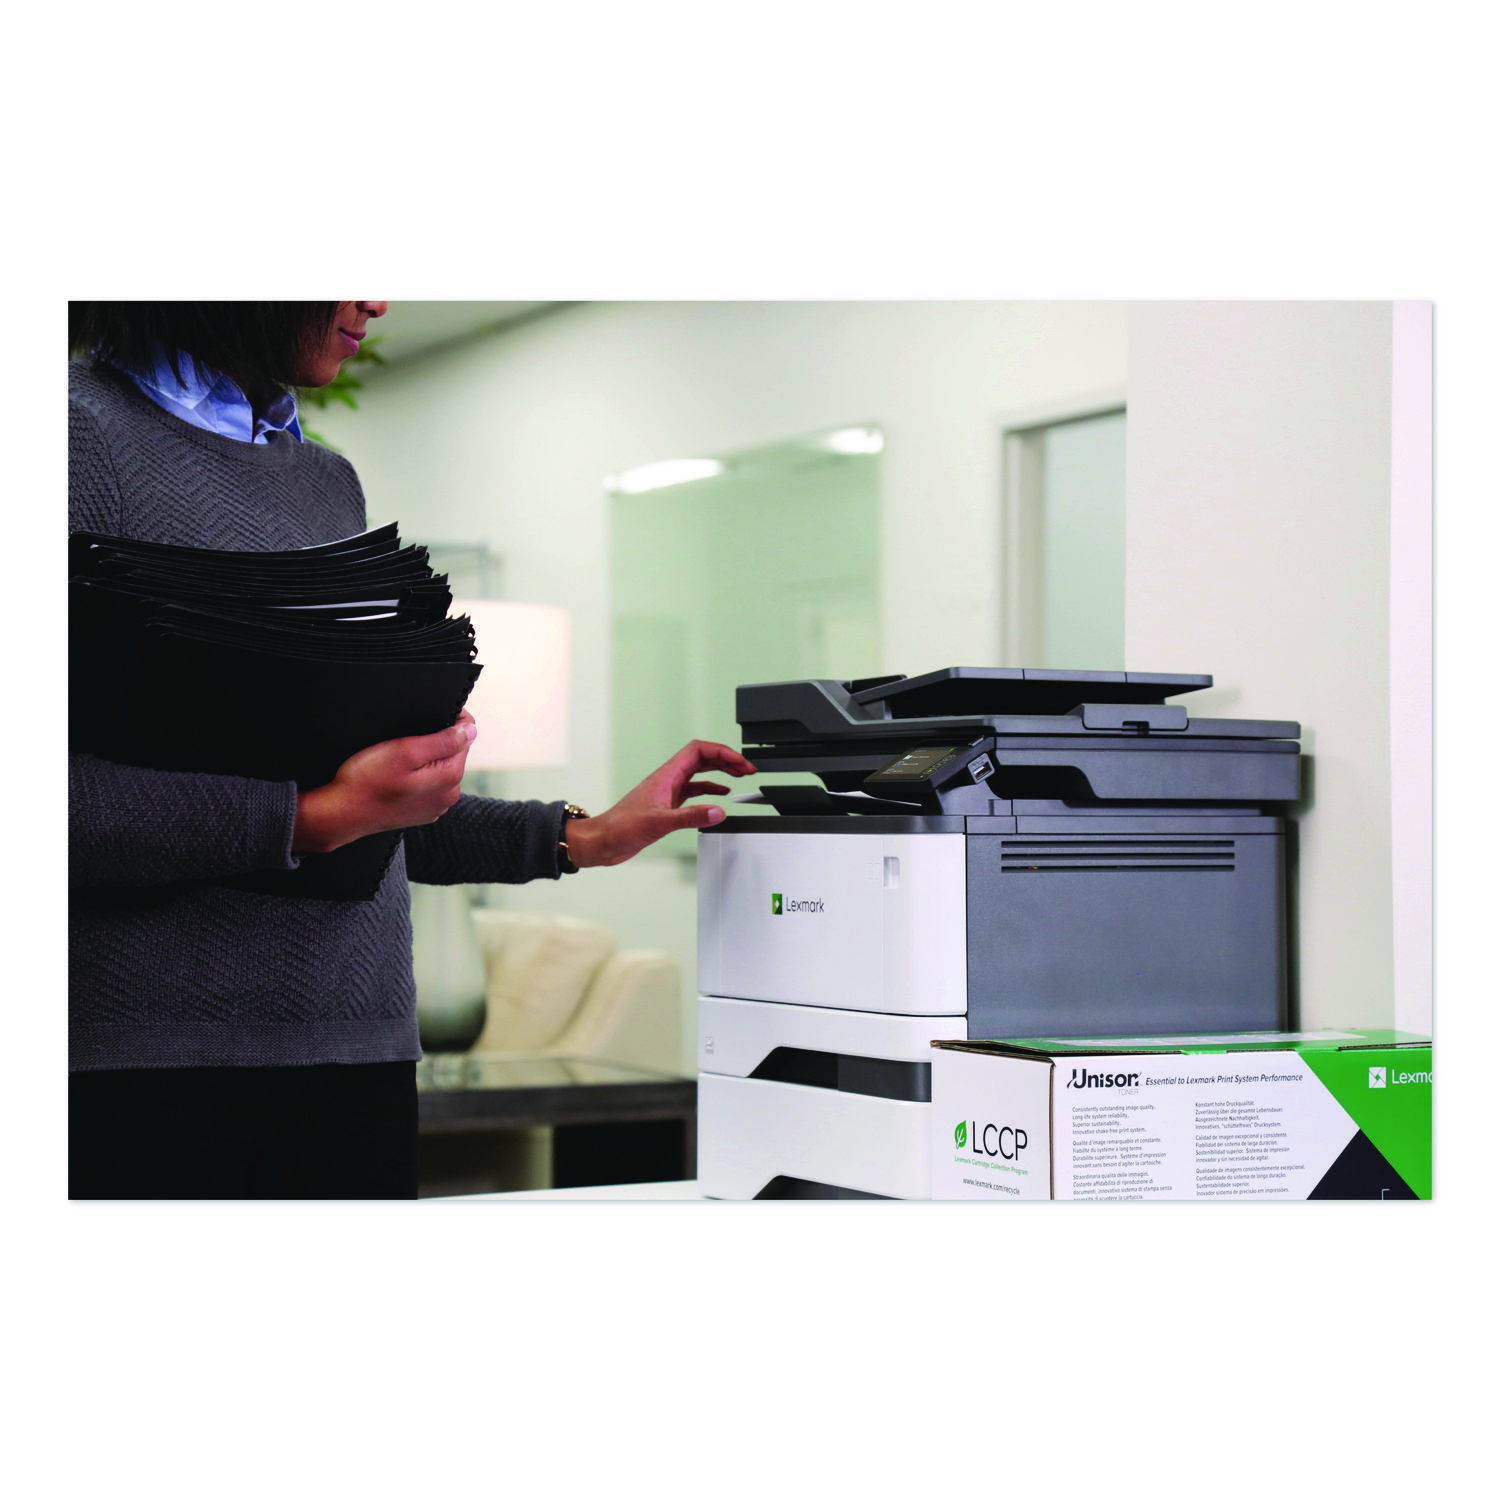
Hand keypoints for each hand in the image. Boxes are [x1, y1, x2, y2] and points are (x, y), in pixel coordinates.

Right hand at [292, 710, 477, 853]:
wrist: (341, 814)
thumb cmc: (366, 781)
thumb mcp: (405, 751)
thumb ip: (442, 740)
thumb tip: (470, 730)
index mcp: (449, 778)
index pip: (465, 737)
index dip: (450, 720)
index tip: (427, 716)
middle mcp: (448, 795)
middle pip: (453, 753)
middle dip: (435, 741)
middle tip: (404, 740)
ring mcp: (436, 806)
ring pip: (439, 768)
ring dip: (425, 758)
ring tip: (398, 759)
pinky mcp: (422, 811)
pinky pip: (427, 784)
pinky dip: (416, 775)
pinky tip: (396, 775)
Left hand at [563, 740, 757, 868]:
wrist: (603, 840)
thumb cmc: (620, 826)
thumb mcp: (659, 822)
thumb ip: (690, 817)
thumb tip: (717, 811)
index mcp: (666, 776)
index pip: (699, 751)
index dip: (722, 752)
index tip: (740, 762)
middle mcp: (668, 779)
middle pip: (702, 758)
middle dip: (726, 760)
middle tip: (747, 768)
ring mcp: (667, 791)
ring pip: (699, 773)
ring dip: (720, 772)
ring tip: (739, 776)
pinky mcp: (667, 805)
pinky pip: (693, 791)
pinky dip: (709, 790)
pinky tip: (719, 796)